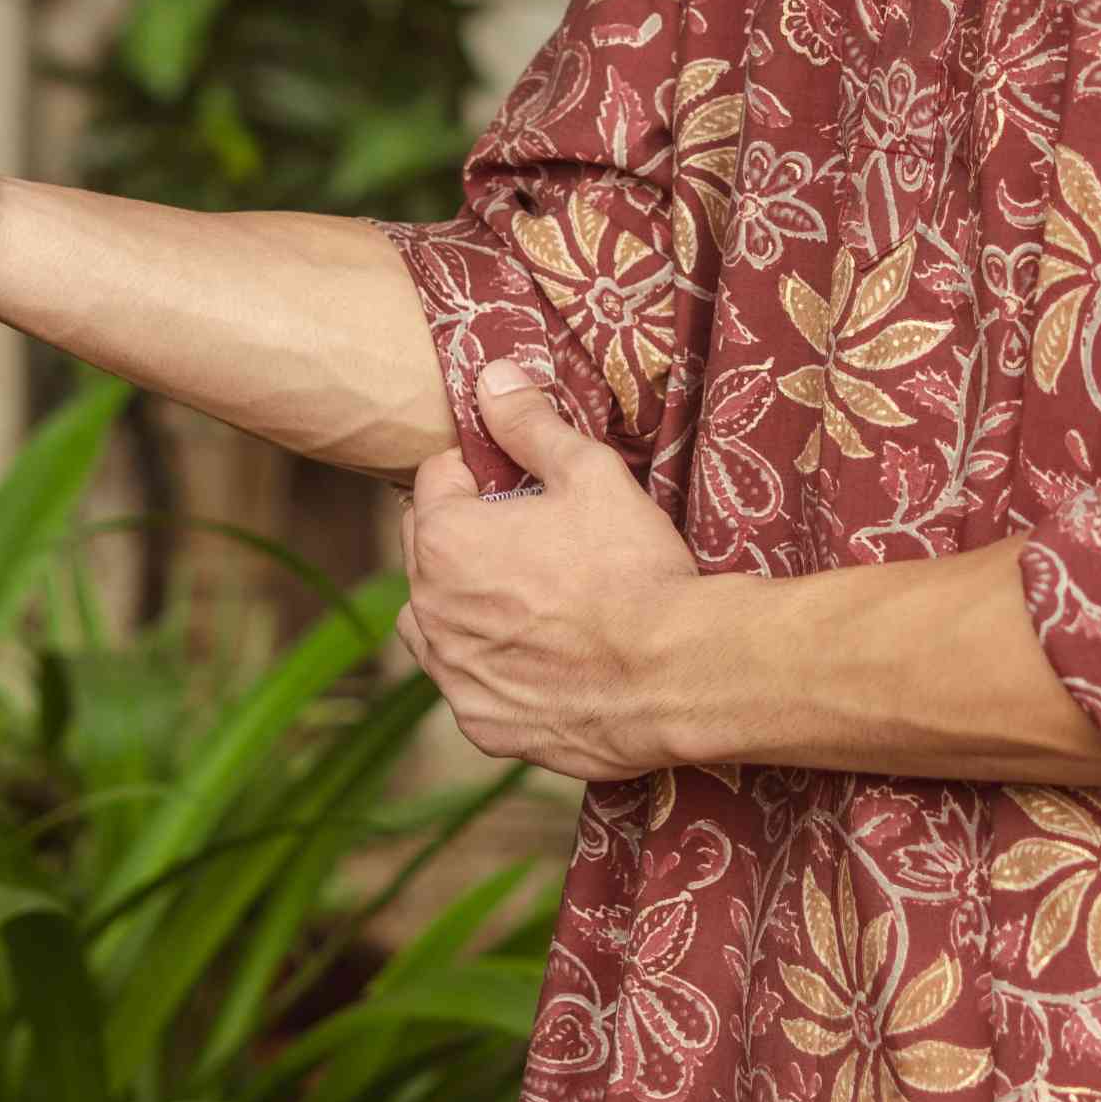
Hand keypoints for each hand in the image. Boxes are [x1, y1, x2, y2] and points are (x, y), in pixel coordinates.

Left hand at [394, 361, 706, 781]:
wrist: (675, 677)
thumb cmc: (633, 569)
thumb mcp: (590, 474)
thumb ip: (530, 424)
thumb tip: (493, 377)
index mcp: (444, 539)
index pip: (436, 479)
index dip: (482, 471)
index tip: (523, 481)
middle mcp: (429, 610)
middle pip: (426, 547)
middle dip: (466, 533)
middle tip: (535, 536)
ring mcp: (453, 674)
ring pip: (433, 621)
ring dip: (463, 603)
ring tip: (528, 598)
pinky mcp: (482, 724)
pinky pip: (467, 682)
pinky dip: (490, 665)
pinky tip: (542, 656)